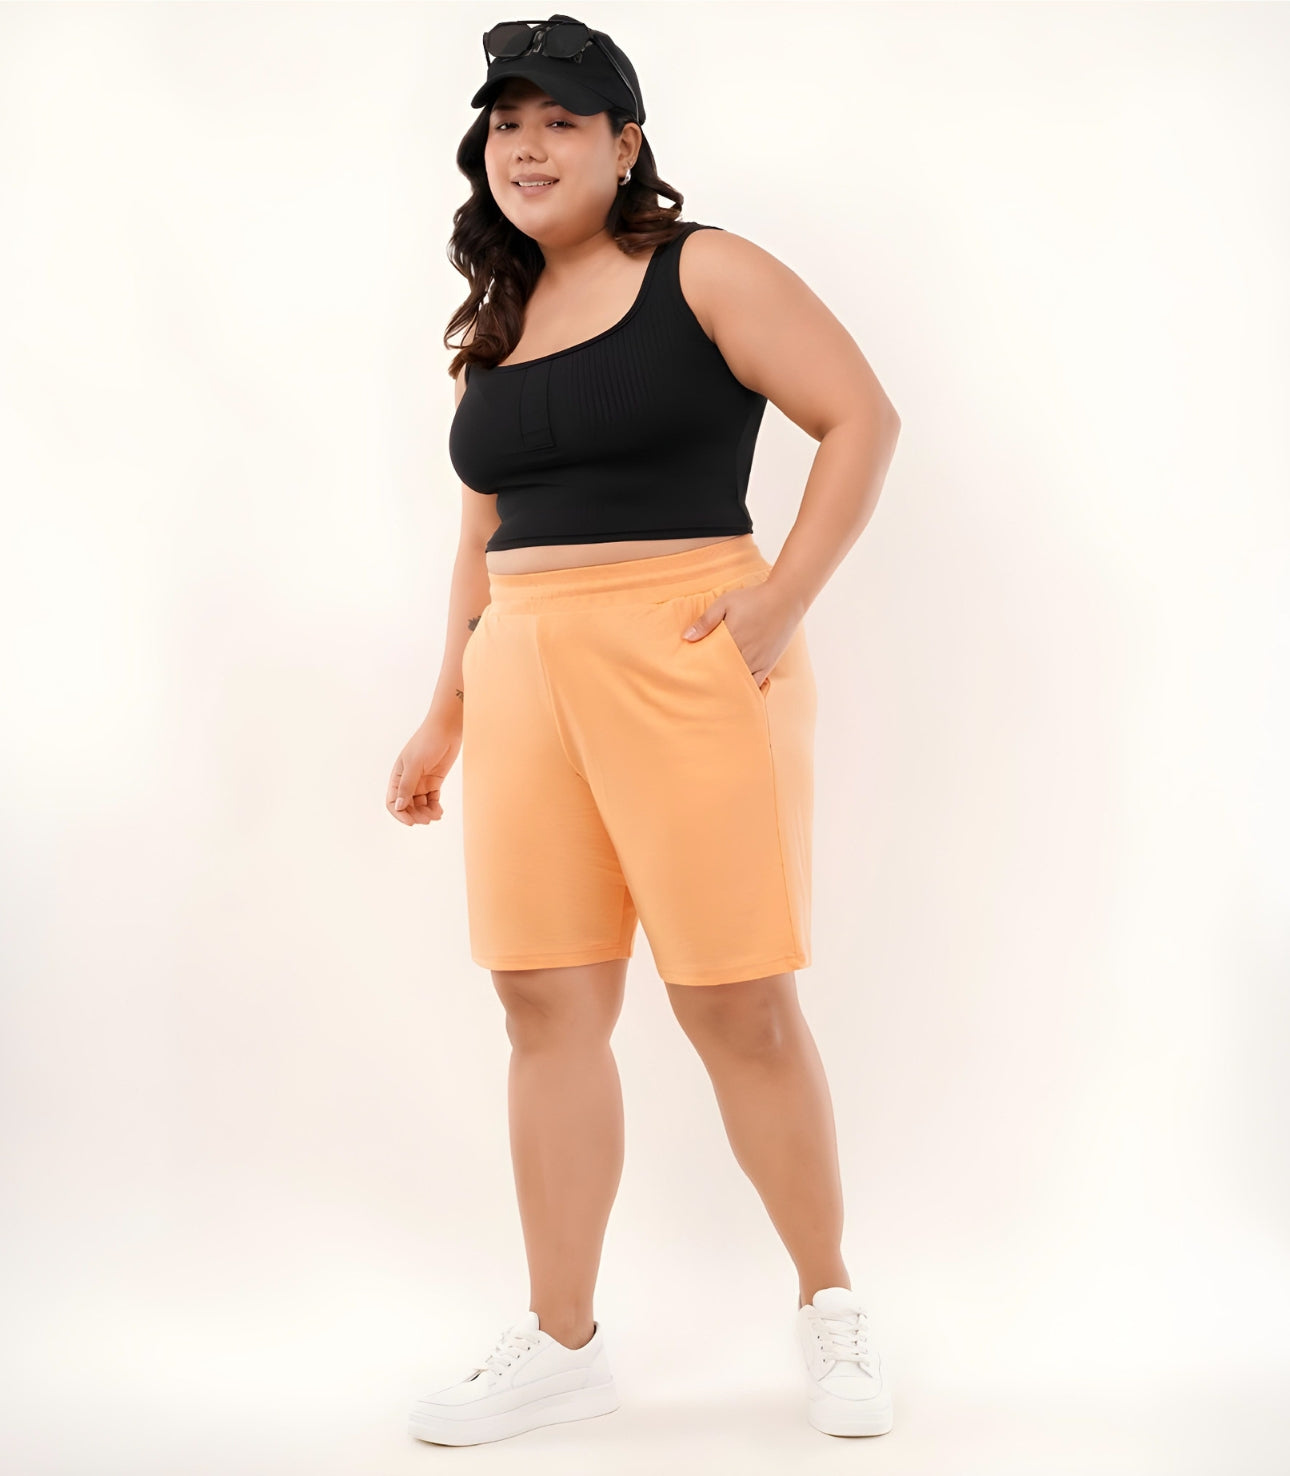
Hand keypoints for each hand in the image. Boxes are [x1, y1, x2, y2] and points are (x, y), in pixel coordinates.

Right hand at [386, 715, 460, 825]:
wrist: (447, 729)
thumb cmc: (427, 741)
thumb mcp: (414, 764)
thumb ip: (407, 786)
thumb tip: (399, 806)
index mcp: (398, 776)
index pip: (393, 801)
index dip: (399, 814)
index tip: (411, 822)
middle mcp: (408, 781)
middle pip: (407, 806)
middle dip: (415, 815)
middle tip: (427, 820)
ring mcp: (421, 782)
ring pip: (420, 805)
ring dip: (426, 813)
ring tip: (436, 815)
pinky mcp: (435, 781)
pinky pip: (432, 799)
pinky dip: (435, 807)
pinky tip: (440, 812)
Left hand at [683, 583, 799, 688]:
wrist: (785, 599)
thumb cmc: (753, 599)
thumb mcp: (725, 602)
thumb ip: (706, 620)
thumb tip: (687, 637)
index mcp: (730, 639)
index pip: (709, 662)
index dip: (698, 670)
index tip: (689, 675)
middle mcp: (744, 653)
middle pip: (722, 674)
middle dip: (710, 681)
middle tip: (697, 687)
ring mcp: (757, 661)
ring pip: (738, 682)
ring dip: (726, 687)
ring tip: (713, 693)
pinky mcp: (768, 664)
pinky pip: (756, 684)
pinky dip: (745, 689)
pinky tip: (736, 694)